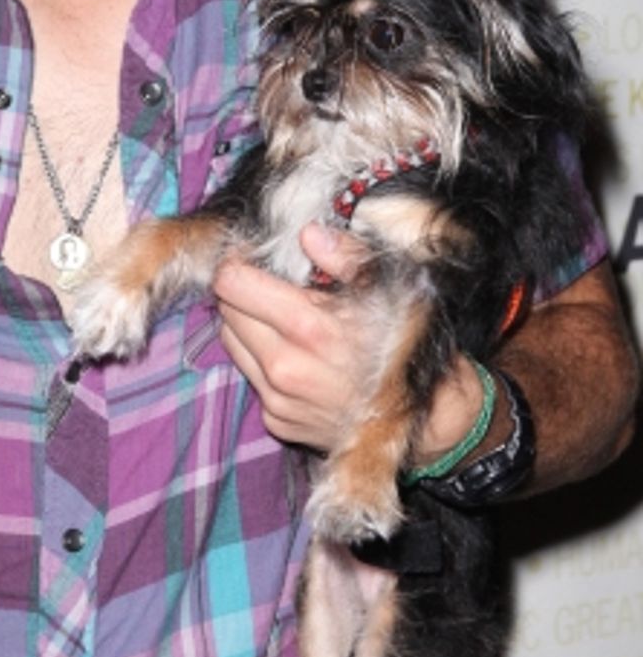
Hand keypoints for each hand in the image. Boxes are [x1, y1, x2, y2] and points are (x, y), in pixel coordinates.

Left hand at [215, 225, 487, 462]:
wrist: (430, 418)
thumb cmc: (410, 345)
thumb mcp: (391, 289)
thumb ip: (345, 256)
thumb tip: (308, 234)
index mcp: (308, 327)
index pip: (232, 284)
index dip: (237, 263)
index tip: (251, 256)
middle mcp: (285, 368)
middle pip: (226, 313)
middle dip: (241, 293)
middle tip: (268, 284)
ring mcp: (279, 400)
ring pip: (232, 345)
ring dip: (247, 326)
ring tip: (281, 318)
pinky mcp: (279, 423)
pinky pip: (251, 378)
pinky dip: (262, 360)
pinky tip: (296, 355)